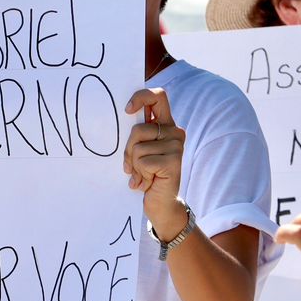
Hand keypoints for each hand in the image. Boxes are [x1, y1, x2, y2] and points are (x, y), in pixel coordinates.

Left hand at [123, 88, 184, 228]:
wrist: (161, 203)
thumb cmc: (147, 174)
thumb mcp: (140, 151)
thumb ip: (136, 134)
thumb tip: (124, 115)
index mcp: (165, 125)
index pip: (158, 97)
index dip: (141, 97)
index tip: (126, 109)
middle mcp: (174, 132)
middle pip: (137, 129)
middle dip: (128, 149)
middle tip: (132, 166)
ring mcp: (176, 146)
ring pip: (137, 148)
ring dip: (134, 166)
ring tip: (144, 175)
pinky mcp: (173, 161)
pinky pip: (142, 162)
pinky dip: (140, 175)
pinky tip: (148, 182)